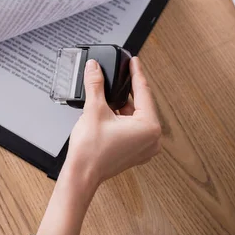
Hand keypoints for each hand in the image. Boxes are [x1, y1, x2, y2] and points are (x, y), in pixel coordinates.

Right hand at [65, 56, 160, 189]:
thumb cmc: (90, 151)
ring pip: (136, 115)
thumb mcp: (94, 109)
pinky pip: (133, 126)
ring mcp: (145, 147)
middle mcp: (152, 138)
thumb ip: (96, 85)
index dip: (136, 73)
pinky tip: (111, 107)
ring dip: (124, 102)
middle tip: (124, 70)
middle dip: (129, 88)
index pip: (143, 92)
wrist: (81, 175)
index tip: (134, 60)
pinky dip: (123, 116)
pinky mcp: (135, 151)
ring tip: (112, 88)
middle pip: (142, 103)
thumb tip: (94, 67)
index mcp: (149, 127)